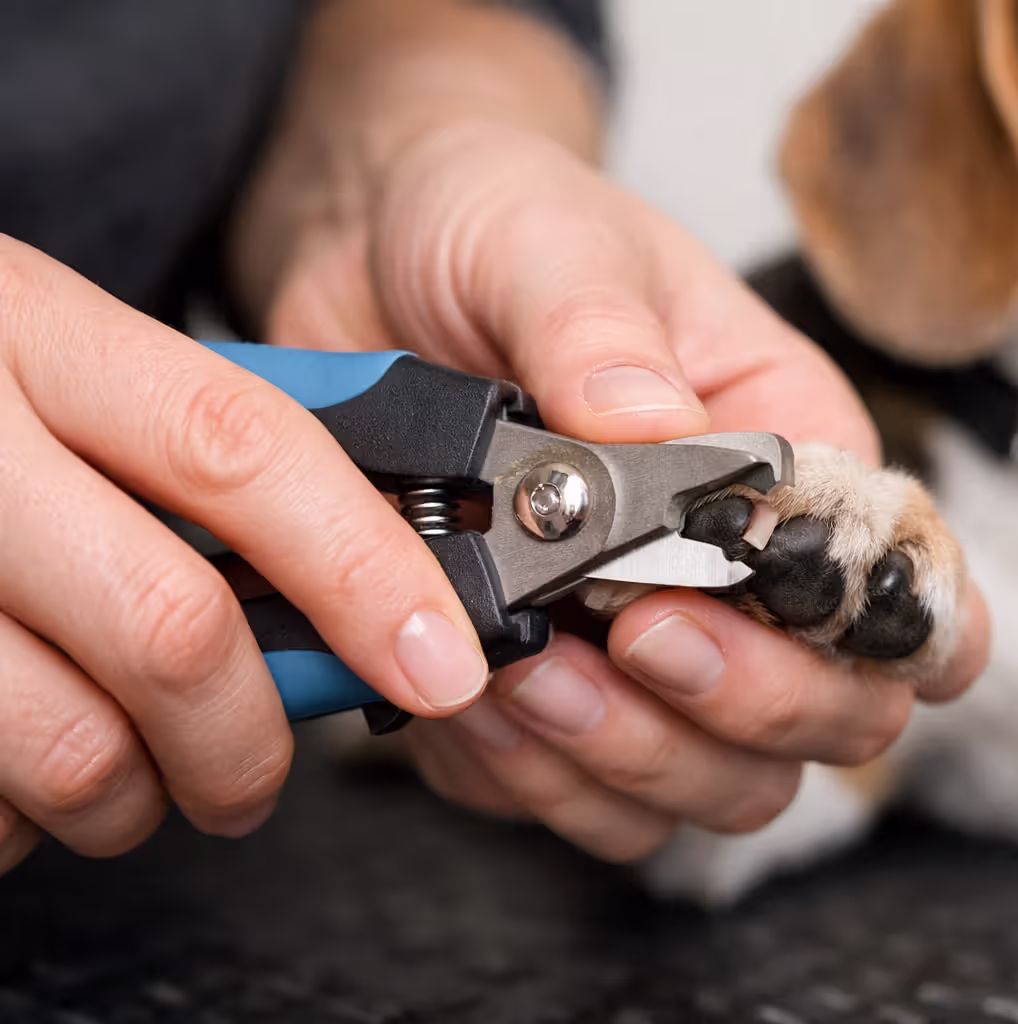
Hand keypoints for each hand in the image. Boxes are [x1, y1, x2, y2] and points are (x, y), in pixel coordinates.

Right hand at [0, 236, 491, 876]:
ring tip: (121, 776)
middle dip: (249, 739)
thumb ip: (205, 462)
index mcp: (35, 331)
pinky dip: (20, 821)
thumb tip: (380, 588)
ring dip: (131, 798)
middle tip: (254, 778)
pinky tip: (11, 762)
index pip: (245, 450)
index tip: (441, 661)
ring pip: (73, 746)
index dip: (369, 569)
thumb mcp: (65, 377)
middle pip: (173, 625)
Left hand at [246, 122, 989, 862]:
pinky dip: (528, 780)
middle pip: (831, 723)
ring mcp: (648, 654)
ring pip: (714, 791)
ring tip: (528, 668)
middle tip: (636, 633)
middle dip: (744, 711)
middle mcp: (741, 578)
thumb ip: (600, 327)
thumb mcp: (549, 242)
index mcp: (790, 465)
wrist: (367, 267)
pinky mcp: (548, 704)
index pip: (916, 596)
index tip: (763, 606)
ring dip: (630, 760)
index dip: (890, 644)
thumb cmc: (499, 234)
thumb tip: (654, 425)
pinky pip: (577, 804)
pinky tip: (466, 693)